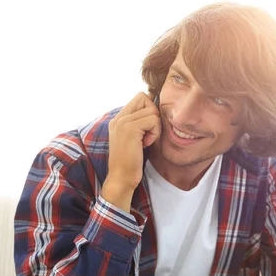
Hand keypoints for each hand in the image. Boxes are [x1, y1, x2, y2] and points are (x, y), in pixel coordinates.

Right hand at [101, 92, 160, 210]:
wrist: (121, 177)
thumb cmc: (132, 161)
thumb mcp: (135, 139)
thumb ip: (140, 123)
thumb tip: (156, 109)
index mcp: (118, 119)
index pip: (140, 97)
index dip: (150, 109)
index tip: (148, 128)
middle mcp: (118, 118)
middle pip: (145, 98)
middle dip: (153, 115)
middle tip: (148, 134)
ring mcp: (123, 122)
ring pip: (152, 111)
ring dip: (155, 127)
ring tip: (146, 141)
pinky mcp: (130, 129)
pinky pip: (153, 120)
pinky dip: (155, 133)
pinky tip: (146, 144)